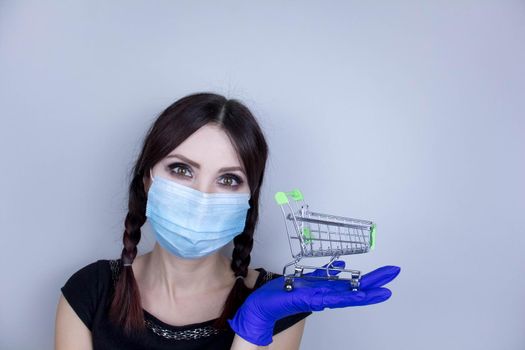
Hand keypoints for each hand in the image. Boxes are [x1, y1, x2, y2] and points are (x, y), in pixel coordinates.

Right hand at [228, 261, 400, 345]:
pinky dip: (336, 270)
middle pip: (354, 288)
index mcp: (320, 299)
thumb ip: (308, 299)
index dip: (367, 294)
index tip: (384, 291)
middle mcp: (322, 294)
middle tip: (393, 273)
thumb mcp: (293, 301)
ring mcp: (317, 290)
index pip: (349, 297)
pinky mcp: (308, 286)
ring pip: (344, 284)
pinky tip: (343, 265)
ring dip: (362, 279)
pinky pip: (326, 277)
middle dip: (374, 281)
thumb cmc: (273, 306)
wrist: (259, 309)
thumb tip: (323, 299)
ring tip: (379, 273)